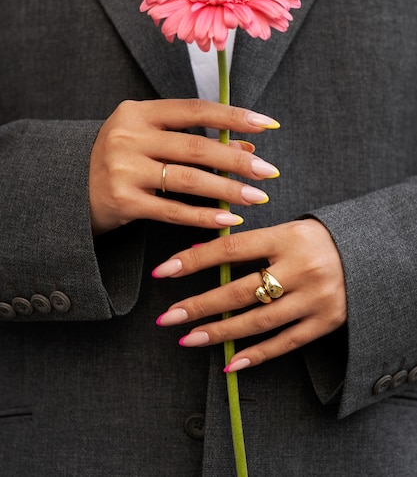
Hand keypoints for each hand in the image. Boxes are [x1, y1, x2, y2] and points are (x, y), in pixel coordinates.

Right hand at [89, 99, 279, 233]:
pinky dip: (205, 216)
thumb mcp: (150, 140)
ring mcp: (123, 169)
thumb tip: (247, 145)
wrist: (69, 190)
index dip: (233, 115)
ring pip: (188, 179)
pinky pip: (173, 210)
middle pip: (196, 147)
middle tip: (269, 171)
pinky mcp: (123, 201)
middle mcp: (128, 136)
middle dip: (238, 160)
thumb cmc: (120, 160)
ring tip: (257, 197)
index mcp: (137, 113)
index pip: (194, 109)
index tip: (268, 124)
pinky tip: (229, 220)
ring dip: (229, 190)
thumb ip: (194, 140)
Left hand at [154, 219, 346, 370]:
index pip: (232, 249)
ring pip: (259, 321)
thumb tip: (199, 253)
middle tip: (168, 317)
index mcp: (288, 237)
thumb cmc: (316, 240)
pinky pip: (286, 343)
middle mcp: (301, 268)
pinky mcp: (326, 322)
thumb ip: (249, 242)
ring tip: (189, 339)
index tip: (164, 270)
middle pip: (241, 290)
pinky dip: (256, 355)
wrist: (369, 254)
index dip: (195, 260)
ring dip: (220, 332)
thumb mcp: (287, 230)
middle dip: (199, 305)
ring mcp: (315, 298)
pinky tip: (230, 362)